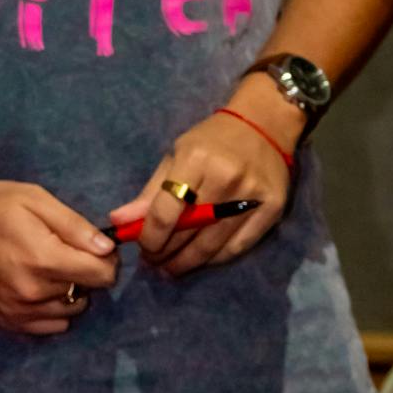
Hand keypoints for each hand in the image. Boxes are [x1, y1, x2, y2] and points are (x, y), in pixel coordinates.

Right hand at [0, 180, 116, 335]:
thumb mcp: (33, 200)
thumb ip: (74, 225)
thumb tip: (107, 248)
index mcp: (44, 259)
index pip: (102, 275)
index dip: (105, 260)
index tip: (94, 249)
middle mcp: (35, 292)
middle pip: (88, 292)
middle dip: (84, 273)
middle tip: (64, 254)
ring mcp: (21, 311)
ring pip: (70, 311)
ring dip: (68, 293)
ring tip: (48, 271)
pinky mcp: (9, 322)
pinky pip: (50, 327)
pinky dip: (52, 310)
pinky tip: (37, 290)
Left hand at [108, 98, 293, 276]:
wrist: (264, 124)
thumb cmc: (212, 140)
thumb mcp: (176, 155)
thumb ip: (150, 192)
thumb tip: (119, 221)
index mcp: (196, 160)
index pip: (166, 211)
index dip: (149, 237)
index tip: (142, 247)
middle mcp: (225, 179)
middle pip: (189, 232)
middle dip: (166, 253)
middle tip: (153, 262)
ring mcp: (251, 196)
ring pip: (212, 245)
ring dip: (188, 262)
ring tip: (171, 268)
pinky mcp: (273, 210)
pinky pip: (238, 247)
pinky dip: (215, 259)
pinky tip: (200, 261)